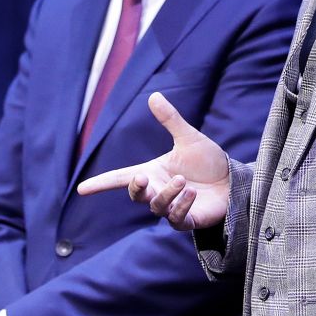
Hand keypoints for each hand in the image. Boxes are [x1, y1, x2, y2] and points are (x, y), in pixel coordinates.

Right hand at [77, 93, 230, 230]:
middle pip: (136, 195)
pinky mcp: (186, 220)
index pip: (121, 178)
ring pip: (156, 206)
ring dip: (167, 194)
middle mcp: (158, 191)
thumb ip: (170, 120)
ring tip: (183, 181)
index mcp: (154, 172)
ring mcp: (171, 208)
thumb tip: (153, 95)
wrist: (233, 180)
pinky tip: (191, 193)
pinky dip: (181, 206)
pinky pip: (175, 219)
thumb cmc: (209, 161)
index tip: (81, 189)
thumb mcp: (189, 138)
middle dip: (136, 187)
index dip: (101, 184)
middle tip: (143, 177)